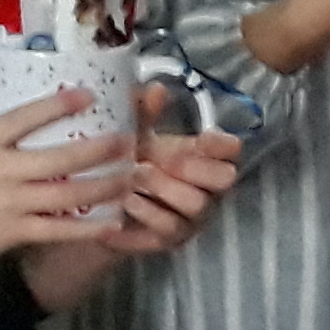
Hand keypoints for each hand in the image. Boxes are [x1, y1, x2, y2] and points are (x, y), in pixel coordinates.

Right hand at [0, 96, 130, 279]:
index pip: (24, 118)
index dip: (58, 105)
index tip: (89, 94)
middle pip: (61, 157)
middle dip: (101, 149)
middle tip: (128, 140)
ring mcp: (9, 204)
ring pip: (68, 194)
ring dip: (105, 186)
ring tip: (130, 178)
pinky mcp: (13, 233)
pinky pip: (59, 230)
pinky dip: (89, 228)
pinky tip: (112, 223)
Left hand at [116, 101, 243, 255]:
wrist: (97, 210)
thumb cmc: (126, 166)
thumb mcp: (133, 136)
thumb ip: (144, 113)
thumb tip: (155, 88)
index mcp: (203, 159)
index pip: (232, 151)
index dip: (223, 144)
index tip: (202, 137)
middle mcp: (206, 189)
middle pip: (225, 179)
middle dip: (195, 167)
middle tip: (162, 159)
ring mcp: (191, 218)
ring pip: (197, 204)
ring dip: (164, 188)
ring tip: (134, 177)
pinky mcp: (171, 241)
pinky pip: (168, 229)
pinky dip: (146, 213)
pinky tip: (124, 203)